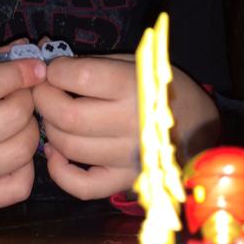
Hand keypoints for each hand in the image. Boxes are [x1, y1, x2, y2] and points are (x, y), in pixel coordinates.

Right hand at [0, 42, 45, 212]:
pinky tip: (12, 153)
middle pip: (15, 116)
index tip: (35, 68)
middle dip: (27, 99)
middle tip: (21, 96)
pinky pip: (21, 185)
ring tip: (17, 123)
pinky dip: (25, 166)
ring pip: (24, 150)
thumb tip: (25, 50)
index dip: (21, 72)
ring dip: (30, 130)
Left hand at [33, 54, 220, 200]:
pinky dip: (60, 172)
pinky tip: (55, 153)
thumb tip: (44, 57)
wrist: (199, 124)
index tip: (53, 69)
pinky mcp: (125, 181)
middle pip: (67, 116)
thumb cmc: (162, 86)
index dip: (55, 71)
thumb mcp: (134, 62)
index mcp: (134, 86)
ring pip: (68, 147)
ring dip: (49, 129)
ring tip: (52, 116)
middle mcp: (131, 123)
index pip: (78, 77)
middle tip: (43, 91)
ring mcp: (127, 158)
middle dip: (44, 99)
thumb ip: (92, 62)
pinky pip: (82, 186)